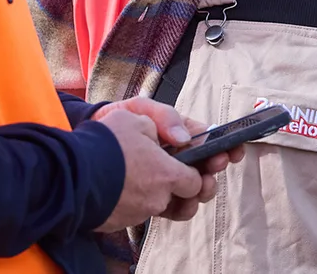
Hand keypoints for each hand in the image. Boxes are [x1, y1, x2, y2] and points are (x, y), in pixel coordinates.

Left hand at [92, 98, 244, 225]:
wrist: (84, 155)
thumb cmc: (113, 125)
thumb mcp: (138, 109)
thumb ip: (164, 116)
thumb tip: (186, 138)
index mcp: (176, 133)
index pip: (206, 138)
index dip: (222, 144)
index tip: (232, 151)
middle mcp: (175, 157)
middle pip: (205, 165)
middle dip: (213, 168)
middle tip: (211, 170)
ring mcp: (165, 180)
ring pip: (195, 189)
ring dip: (202, 191)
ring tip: (199, 190)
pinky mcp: (154, 200)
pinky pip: (177, 206)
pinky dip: (183, 208)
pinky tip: (180, 205)